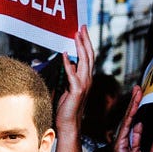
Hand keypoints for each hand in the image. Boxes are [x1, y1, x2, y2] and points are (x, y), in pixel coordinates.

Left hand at [54, 25, 93, 143]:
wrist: (68, 124)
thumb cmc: (66, 108)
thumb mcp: (67, 87)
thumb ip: (68, 75)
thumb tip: (67, 62)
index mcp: (85, 78)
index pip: (87, 57)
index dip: (85, 43)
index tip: (82, 31)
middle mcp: (87, 79)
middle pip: (88, 55)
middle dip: (85, 40)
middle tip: (82, 27)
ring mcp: (84, 84)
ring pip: (84, 61)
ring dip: (80, 46)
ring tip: (77, 34)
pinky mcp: (77, 90)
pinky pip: (72, 74)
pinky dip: (68, 64)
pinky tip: (64, 54)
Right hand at [101, 87, 152, 151]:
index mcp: (133, 145)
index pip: (138, 125)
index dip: (142, 113)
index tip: (145, 102)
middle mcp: (127, 141)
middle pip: (133, 118)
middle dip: (136, 103)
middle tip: (140, 89)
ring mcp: (122, 140)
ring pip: (129, 118)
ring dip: (133, 104)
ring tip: (138, 91)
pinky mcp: (120, 142)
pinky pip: (126, 125)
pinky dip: (130, 114)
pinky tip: (134, 105)